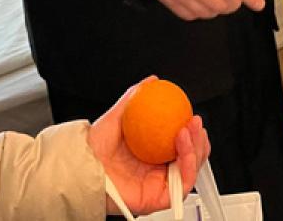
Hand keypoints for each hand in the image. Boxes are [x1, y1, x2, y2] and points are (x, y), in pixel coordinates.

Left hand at [87, 77, 210, 216]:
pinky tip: (184, 151)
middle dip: (199, 140)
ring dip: (196, 150)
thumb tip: (152, 82)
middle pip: (191, 158)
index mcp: (151, 154)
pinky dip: (188, 167)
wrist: (82, 167)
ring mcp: (158, 185)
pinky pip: (181, 187)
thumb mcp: (116, 117)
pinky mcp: (157, 200)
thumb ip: (134, 98)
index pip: (181, 145)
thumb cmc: (94, 149)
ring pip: (190, 171)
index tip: (192, 116)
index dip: (192, 133)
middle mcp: (157, 171)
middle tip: (194, 123)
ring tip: (186, 132)